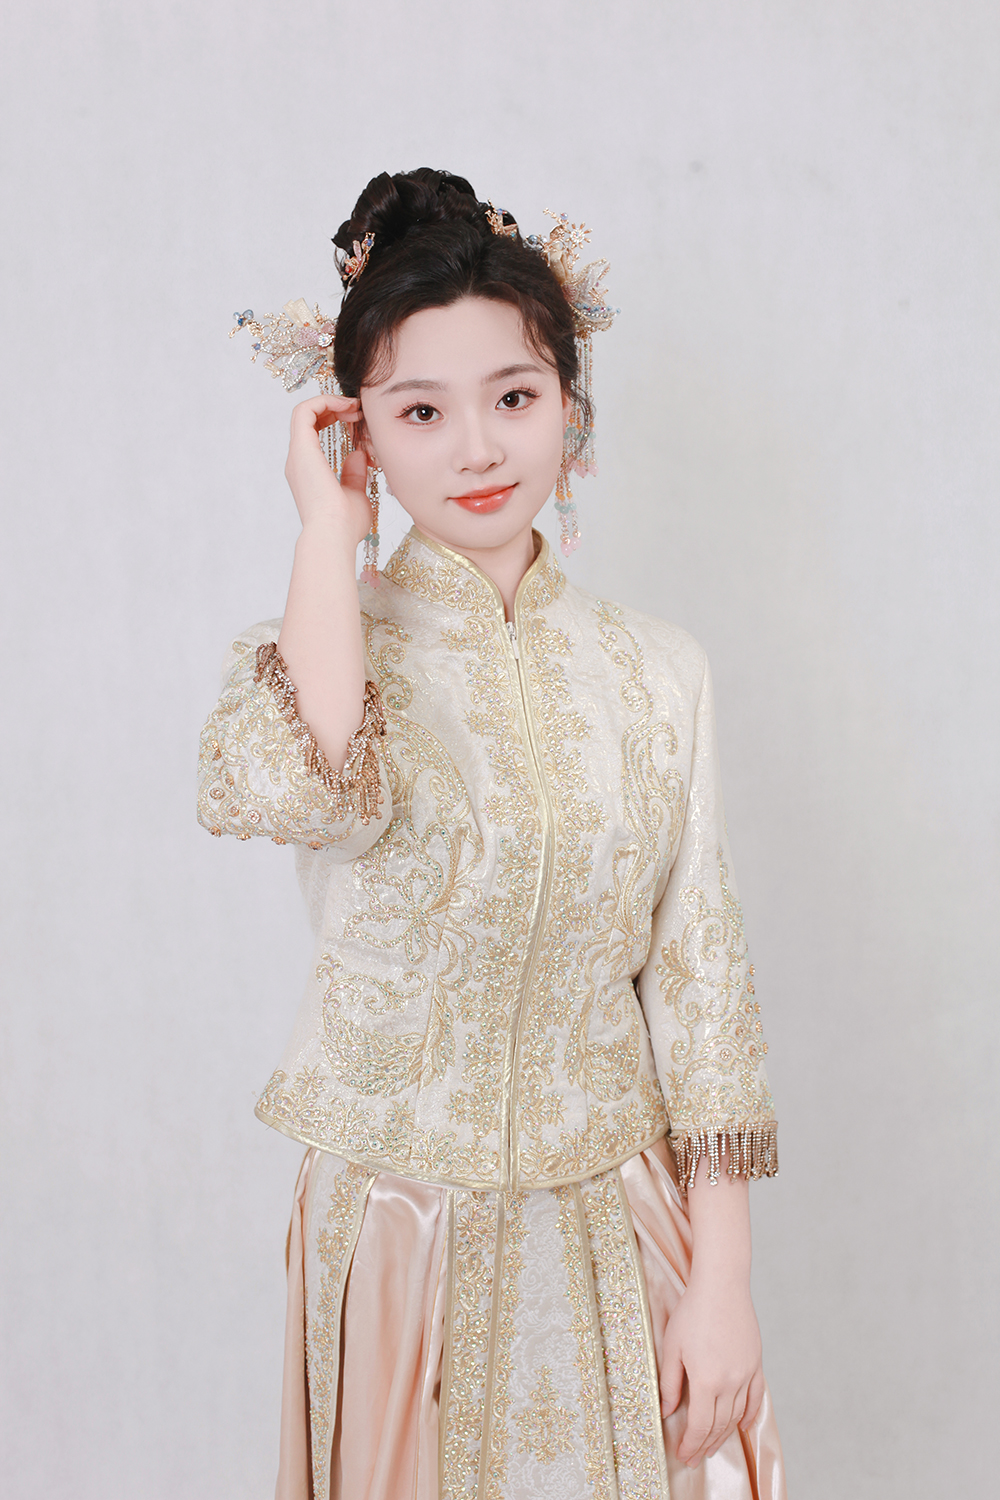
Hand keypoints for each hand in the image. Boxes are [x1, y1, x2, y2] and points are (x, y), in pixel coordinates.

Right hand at [284, 393, 371, 542]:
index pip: (314, 434)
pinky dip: (324, 401)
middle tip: (357, 410)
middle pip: (307, 421)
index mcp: (308, 472)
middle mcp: (298, 462)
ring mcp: (298, 455)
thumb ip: (355, 475)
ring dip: (329, 402)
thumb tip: (358, 455)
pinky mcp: (302, 449)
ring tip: (353, 406)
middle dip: (332, 408)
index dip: (333, 419)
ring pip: (304, 412)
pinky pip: (304, 411)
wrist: (333, 534)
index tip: (357, 420)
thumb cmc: (344, 525)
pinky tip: (346, 406)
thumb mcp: (356, 496)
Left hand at [658, 1277, 764, 1467]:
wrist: (722, 1286)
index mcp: (707, 1381)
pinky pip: (755, 1397)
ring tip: (713, 1445)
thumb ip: (670, 1383)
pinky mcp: (756, 1363)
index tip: (683, 1454)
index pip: (700, 1426)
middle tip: (695, 1456)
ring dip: (725, 1434)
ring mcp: (746, 1373)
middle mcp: (730, 1382)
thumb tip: (668, 1411)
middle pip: (719, 1425)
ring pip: (737, 1415)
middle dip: (706, 1444)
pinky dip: (749, 1414)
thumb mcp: (672, 1347)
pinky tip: (742, 1425)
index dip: (691, 1444)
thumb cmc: (693, 1312)